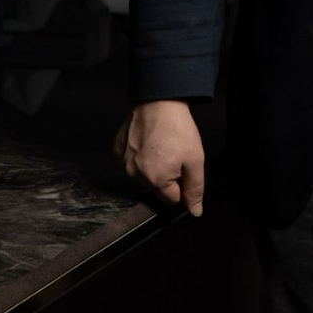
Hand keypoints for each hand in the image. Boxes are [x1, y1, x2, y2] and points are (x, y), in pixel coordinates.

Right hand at [114, 100, 205, 215]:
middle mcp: (134, 176)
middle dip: (167, 175)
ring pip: (144, 176)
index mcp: (155, 180)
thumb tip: (195, 212)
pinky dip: (140, 156)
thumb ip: (195, 188)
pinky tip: (148, 141)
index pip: (173, 198)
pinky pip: (131, 163)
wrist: (160, 100)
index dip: (182, 183)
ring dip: (153, 166)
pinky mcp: (117, 152)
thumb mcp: (195, 159)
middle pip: (157, 188)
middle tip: (173, 152)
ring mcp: (123, 164)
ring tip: (161, 144)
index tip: (183, 165)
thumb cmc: (178, 128)